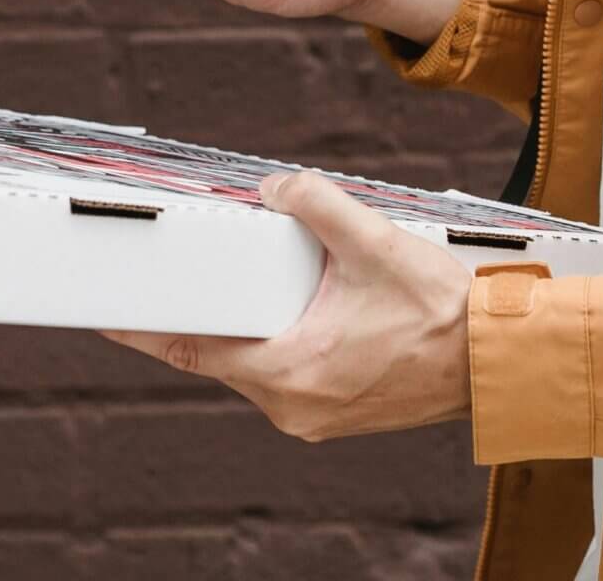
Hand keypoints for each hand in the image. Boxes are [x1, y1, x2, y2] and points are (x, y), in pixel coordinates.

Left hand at [103, 171, 473, 441]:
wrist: (498, 360)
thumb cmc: (445, 313)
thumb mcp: (376, 241)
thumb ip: (317, 204)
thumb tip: (276, 188)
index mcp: (289, 371)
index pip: (190, 348)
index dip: (142, 329)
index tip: (103, 314)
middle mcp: (292, 405)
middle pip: (221, 353)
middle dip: (213, 310)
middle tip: (199, 270)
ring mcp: (314, 415)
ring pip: (255, 363)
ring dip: (256, 323)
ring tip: (276, 282)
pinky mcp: (335, 413)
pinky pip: (287, 373)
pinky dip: (285, 340)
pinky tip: (308, 307)